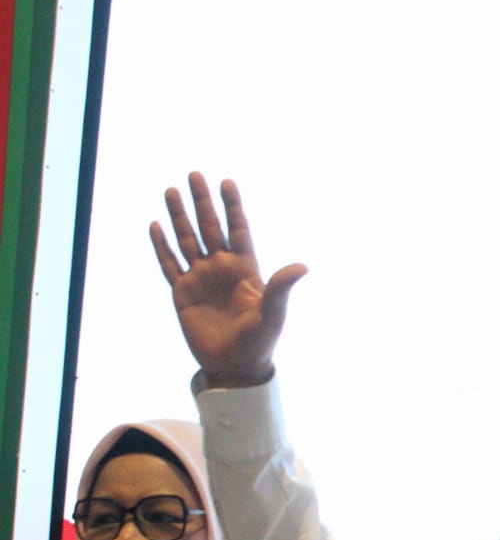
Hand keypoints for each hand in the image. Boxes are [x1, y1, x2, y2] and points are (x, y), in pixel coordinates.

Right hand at [150, 172, 306, 387]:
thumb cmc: (260, 340)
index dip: (232, 207)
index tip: (227, 182)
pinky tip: (156, 226)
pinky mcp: (182, 292)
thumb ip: (281, 287)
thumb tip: (302, 266)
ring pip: (187, 240)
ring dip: (179, 217)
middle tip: (194, 174)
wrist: (235, 365)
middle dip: (202, 202)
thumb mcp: (273, 313)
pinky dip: (162, 246)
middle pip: (210, 228)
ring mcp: (200, 278)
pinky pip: (170, 264)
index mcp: (245, 268)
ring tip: (171, 191)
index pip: (238, 230)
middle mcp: (222, 268)